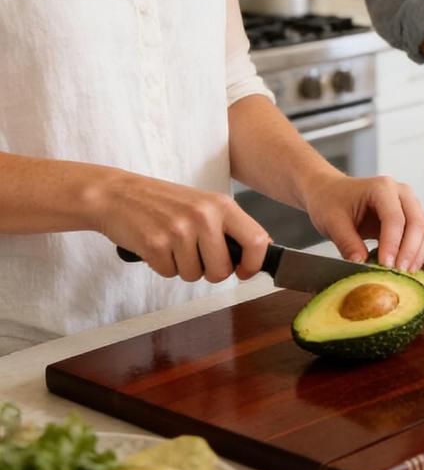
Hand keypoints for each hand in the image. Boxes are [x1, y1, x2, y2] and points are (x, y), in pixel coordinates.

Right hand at [89, 170, 269, 281]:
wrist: (117, 194)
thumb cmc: (163, 202)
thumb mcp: (204, 204)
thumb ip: (230, 226)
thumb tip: (259, 251)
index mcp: (221, 205)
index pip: (257, 240)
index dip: (254, 264)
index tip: (244, 271)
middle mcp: (204, 216)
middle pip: (222, 269)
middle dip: (211, 272)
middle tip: (197, 257)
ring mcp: (179, 230)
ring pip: (194, 275)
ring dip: (183, 267)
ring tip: (173, 245)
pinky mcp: (155, 245)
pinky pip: (170, 273)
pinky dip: (163, 266)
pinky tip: (157, 246)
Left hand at [303, 172, 423, 272]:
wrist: (331, 193)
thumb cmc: (332, 203)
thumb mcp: (333, 222)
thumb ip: (347, 243)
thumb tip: (361, 265)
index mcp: (381, 187)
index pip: (394, 217)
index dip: (392, 243)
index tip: (386, 265)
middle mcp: (401, 192)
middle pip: (416, 222)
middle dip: (410, 250)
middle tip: (400, 273)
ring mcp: (409, 203)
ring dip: (418, 252)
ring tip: (406, 274)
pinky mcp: (411, 216)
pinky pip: (423, 234)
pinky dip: (418, 251)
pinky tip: (408, 268)